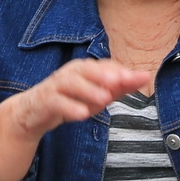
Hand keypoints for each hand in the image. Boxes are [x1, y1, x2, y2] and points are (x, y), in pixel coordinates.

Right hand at [8, 58, 147, 136]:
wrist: (33, 113)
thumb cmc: (70, 100)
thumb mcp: (98, 94)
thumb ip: (120, 86)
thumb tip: (146, 76)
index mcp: (84, 69)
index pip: (103, 66)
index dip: (119, 71)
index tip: (137, 77)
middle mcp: (70, 73)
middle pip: (86, 69)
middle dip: (103, 74)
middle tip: (120, 82)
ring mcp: (55, 86)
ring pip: (71, 83)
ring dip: (88, 90)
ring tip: (105, 99)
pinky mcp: (44, 101)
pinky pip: (56, 102)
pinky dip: (69, 107)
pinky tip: (82, 114)